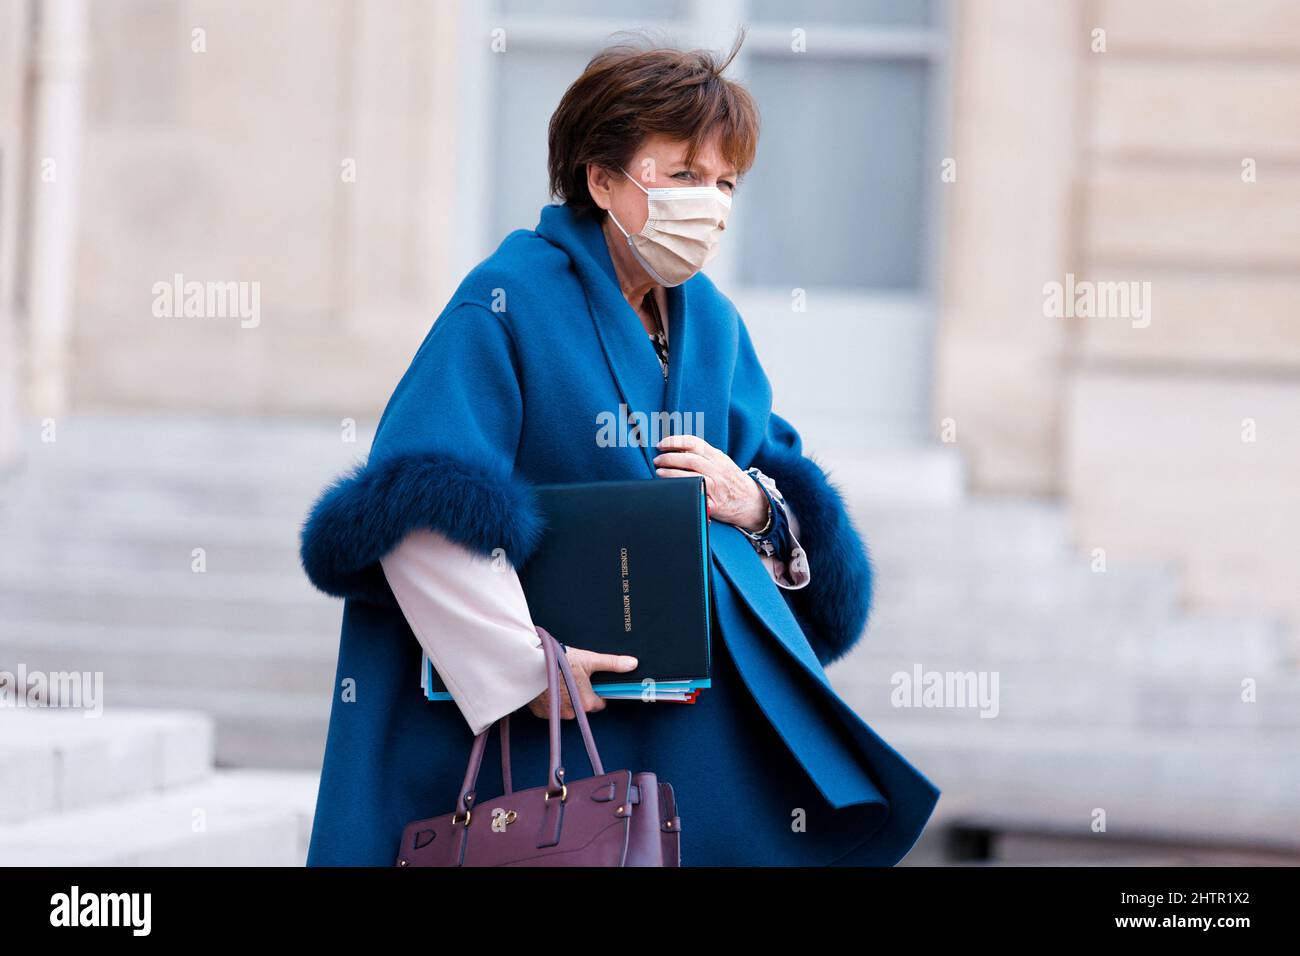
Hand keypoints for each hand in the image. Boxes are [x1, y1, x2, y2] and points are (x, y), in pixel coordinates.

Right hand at [527, 644, 638, 719]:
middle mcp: (572, 713)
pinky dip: (551, 701)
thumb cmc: (559, 660)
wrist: (529, 662)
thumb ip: (612, 664)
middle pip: (582, 706)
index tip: (589, 683)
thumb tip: (632, 664)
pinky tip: (548, 687)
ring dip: (565, 698)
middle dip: (579, 695)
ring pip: (567, 708)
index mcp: (586, 703)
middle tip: (572, 678)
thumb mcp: (589, 659)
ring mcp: (555, 715)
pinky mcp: (541, 713)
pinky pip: (551, 710)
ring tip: (559, 680)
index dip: (596, 692)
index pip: (599, 703)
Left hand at [653, 433, 769, 532]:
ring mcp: (716, 486)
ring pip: (690, 477)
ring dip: (670, 474)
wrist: (752, 501)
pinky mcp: (714, 503)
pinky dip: (683, 494)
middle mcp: (717, 469)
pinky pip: (696, 497)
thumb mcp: (721, 461)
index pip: (693, 443)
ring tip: (659, 473)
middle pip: (689, 459)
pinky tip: (672, 491)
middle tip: (657, 460)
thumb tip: (676, 448)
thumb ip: (703, 454)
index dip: (675, 442)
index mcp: (717, 456)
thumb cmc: (731, 480)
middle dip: (669, 458)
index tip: (661, 445)